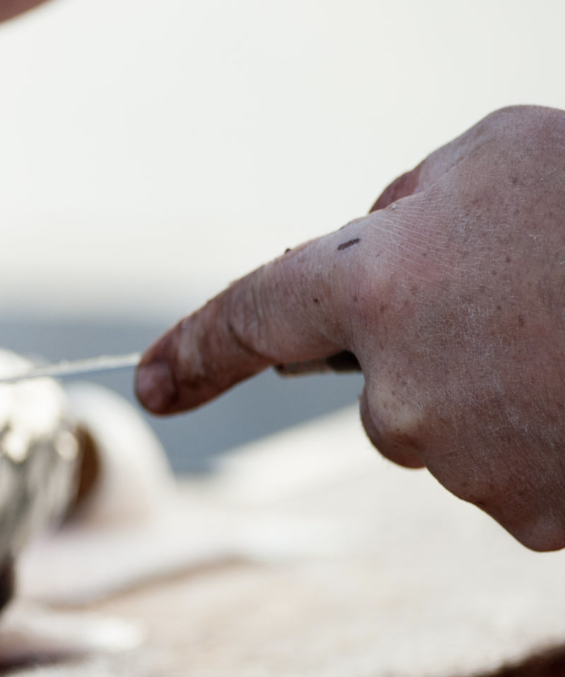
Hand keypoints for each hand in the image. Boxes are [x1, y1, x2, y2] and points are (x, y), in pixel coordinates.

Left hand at [136, 105, 564, 549]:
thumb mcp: (502, 156)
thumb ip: (415, 204)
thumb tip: (382, 246)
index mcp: (376, 288)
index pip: (250, 319)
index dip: (197, 350)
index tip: (151, 384)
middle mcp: (399, 396)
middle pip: (382, 384)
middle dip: (435, 345)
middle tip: (532, 295)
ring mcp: (467, 468)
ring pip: (452, 432)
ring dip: (501, 392)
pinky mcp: (532, 520)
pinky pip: (515, 473)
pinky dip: (551, 439)